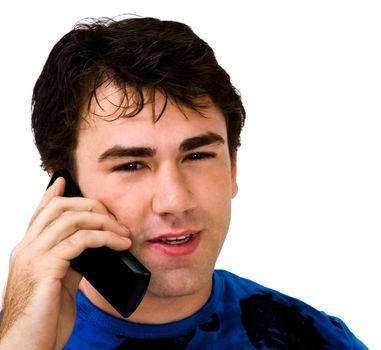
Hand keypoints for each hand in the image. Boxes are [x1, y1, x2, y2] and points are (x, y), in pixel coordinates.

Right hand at [0, 177, 129, 348]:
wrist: (28, 347)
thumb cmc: (44, 318)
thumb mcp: (59, 283)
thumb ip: (70, 261)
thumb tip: (92, 248)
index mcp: (28, 250)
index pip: (40, 212)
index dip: (53, 194)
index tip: (66, 181)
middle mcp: (26, 248)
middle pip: (58, 208)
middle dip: (91, 206)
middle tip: (115, 218)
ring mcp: (33, 256)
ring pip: (70, 219)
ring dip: (103, 222)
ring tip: (124, 233)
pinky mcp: (46, 268)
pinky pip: (80, 241)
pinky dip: (103, 238)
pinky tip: (119, 245)